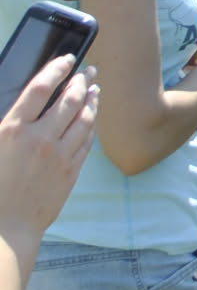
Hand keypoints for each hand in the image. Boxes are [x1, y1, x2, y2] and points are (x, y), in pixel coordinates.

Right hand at [0, 57, 98, 246]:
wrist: (3, 230)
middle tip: (88, 70)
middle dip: (81, 80)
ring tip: (95, 87)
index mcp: (11, 130)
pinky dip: (91, 122)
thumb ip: (7, 126)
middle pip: (70, 99)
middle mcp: (40, 139)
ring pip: (84, 117)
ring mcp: (59, 155)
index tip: (67, 59)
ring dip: (91, 99)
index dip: (56, 69)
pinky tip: (92, 115)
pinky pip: (87, 139)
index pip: (40, 88)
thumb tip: (21, 108)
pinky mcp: (71, 170)